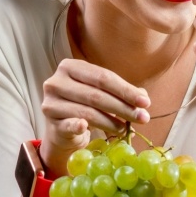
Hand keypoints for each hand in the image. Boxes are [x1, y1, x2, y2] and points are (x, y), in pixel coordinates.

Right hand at [39, 59, 150, 176]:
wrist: (62, 128)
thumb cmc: (84, 105)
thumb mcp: (102, 93)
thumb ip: (121, 92)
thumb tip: (142, 97)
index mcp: (70, 66)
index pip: (103, 77)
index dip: (126, 90)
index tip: (145, 102)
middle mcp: (56, 81)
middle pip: (96, 95)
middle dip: (123, 107)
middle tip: (142, 118)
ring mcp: (51, 102)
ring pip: (87, 112)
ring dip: (111, 122)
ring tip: (126, 128)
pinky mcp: (50, 122)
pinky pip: (69, 124)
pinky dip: (80, 126)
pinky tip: (89, 130)